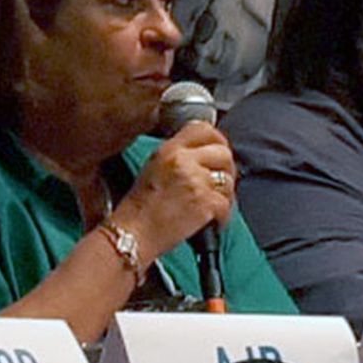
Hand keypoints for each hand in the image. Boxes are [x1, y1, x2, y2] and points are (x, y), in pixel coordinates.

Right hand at [110, 121, 234, 266]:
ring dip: (226, 195)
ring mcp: (196, 180)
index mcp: (169, 149)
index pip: (203, 129)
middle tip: (221, 184)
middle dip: (226, 170)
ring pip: (228, 179)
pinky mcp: (205, 202)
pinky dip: (223, 216)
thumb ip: (178, 157)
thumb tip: (204, 155)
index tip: (219, 152)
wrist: (133, 233)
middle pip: (223, 152)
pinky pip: (226, 204)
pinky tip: (213, 222)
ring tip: (214, 207)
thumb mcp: (153, 168)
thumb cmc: (139, 208)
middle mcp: (183, 160)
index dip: (217, 140)